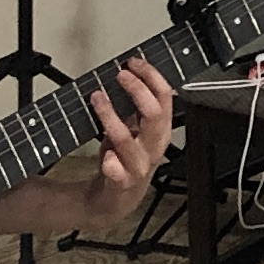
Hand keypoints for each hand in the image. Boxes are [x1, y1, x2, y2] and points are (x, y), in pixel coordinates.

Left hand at [60, 60, 175, 223]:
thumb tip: (129, 75)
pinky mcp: (121, 183)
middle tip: (121, 75)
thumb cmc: (124, 161)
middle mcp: (153, 147)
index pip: (165, 98)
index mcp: (160, 131)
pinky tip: (107, 156)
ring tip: (98, 98)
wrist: (115, 201)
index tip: (134, 62)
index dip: (151, 77)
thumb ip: (135, 108)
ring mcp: (138, 166)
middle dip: (138, 90)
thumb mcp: (134, 130)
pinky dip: (113, 164)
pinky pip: (119, 173)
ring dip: (112, 116)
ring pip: (130, 139)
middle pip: (154, 114)